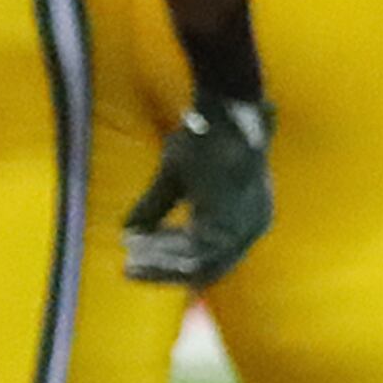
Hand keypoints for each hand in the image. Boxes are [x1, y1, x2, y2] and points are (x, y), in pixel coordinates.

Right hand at [120, 92, 273, 287]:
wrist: (223, 112)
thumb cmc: (202, 137)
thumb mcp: (174, 177)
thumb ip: (158, 206)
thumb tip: (129, 231)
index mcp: (247, 218)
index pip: (213, 257)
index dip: (175, 265)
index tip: (140, 264)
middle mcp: (252, 227)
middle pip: (208, 268)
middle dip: (165, 269)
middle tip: (129, 268)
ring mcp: (245, 226)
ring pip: (200, 263)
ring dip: (162, 263)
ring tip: (130, 261)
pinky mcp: (231, 221)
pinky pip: (197, 251)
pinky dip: (166, 253)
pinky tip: (139, 249)